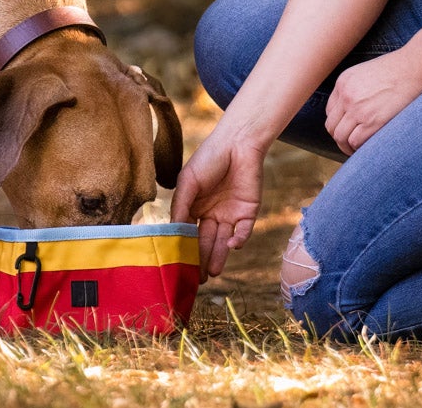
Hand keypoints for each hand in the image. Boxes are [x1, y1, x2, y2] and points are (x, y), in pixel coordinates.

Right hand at [171, 126, 265, 279]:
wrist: (238, 143)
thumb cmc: (209, 158)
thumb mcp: (188, 181)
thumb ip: (181, 207)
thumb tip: (173, 233)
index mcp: (194, 207)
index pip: (188, 233)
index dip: (184, 248)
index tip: (179, 265)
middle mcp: (211, 214)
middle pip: (205, 241)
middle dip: (201, 259)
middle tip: (196, 279)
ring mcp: (230, 215)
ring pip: (223, 241)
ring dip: (219, 256)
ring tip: (212, 273)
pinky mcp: (248, 213)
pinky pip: (243, 232)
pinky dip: (238, 240)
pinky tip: (232, 245)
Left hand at [324, 49, 421, 153]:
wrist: (415, 67)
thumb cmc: (399, 70)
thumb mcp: (367, 73)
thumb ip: (356, 89)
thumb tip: (357, 108)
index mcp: (343, 82)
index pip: (331, 111)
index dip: (339, 124)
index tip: (349, 130)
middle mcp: (346, 96)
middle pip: (331, 126)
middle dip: (340, 137)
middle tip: (352, 144)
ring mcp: (357, 109)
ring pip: (340, 137)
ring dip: (347, 147)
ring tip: (359, 150)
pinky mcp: (372, 120)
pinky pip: (355, 141)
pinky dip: (359, 149)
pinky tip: (368, 148)